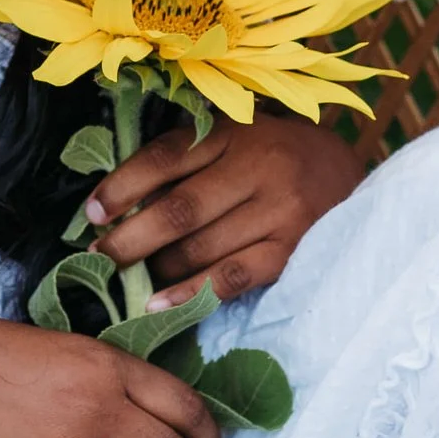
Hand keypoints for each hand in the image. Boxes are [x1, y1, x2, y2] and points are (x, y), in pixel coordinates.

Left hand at [85, 114, 362, 306]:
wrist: (347, 174)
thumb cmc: (274, 155)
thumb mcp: (236, 137)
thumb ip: (188, 158)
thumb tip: (120, 200)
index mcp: (235, 132)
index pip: (166, 157)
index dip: (122, 185)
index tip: (91, 212)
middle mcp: (258, 167)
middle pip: (179, 209)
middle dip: (130, 238)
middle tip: (99, 255)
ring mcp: (278, 211)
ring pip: (200, 247)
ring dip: (156, 268)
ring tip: (128, 278)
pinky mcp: (291, 251)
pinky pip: (230, 278)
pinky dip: (189, 294)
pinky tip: (158, 304)